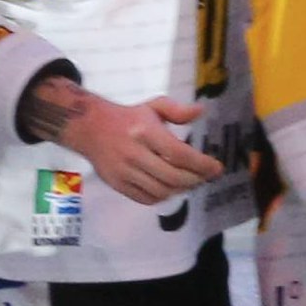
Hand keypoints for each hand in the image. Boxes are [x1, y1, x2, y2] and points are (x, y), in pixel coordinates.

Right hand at [51, 88, 220, 205]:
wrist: (89, 128)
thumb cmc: (128, 118)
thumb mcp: (152, 107)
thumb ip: (177, 111)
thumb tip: (200, 111)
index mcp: (145, 131)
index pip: (178, 154)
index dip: (201, 164)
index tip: (216, 167)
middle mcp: (135, 153)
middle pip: (172, 176)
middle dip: (195, 180)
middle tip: (205, 176)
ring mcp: (124, 171)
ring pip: (161, 190)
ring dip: (181, 190)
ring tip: (190, 182)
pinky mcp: (118, 184)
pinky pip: (146, 198)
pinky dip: (163, 197)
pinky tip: (170, 188)